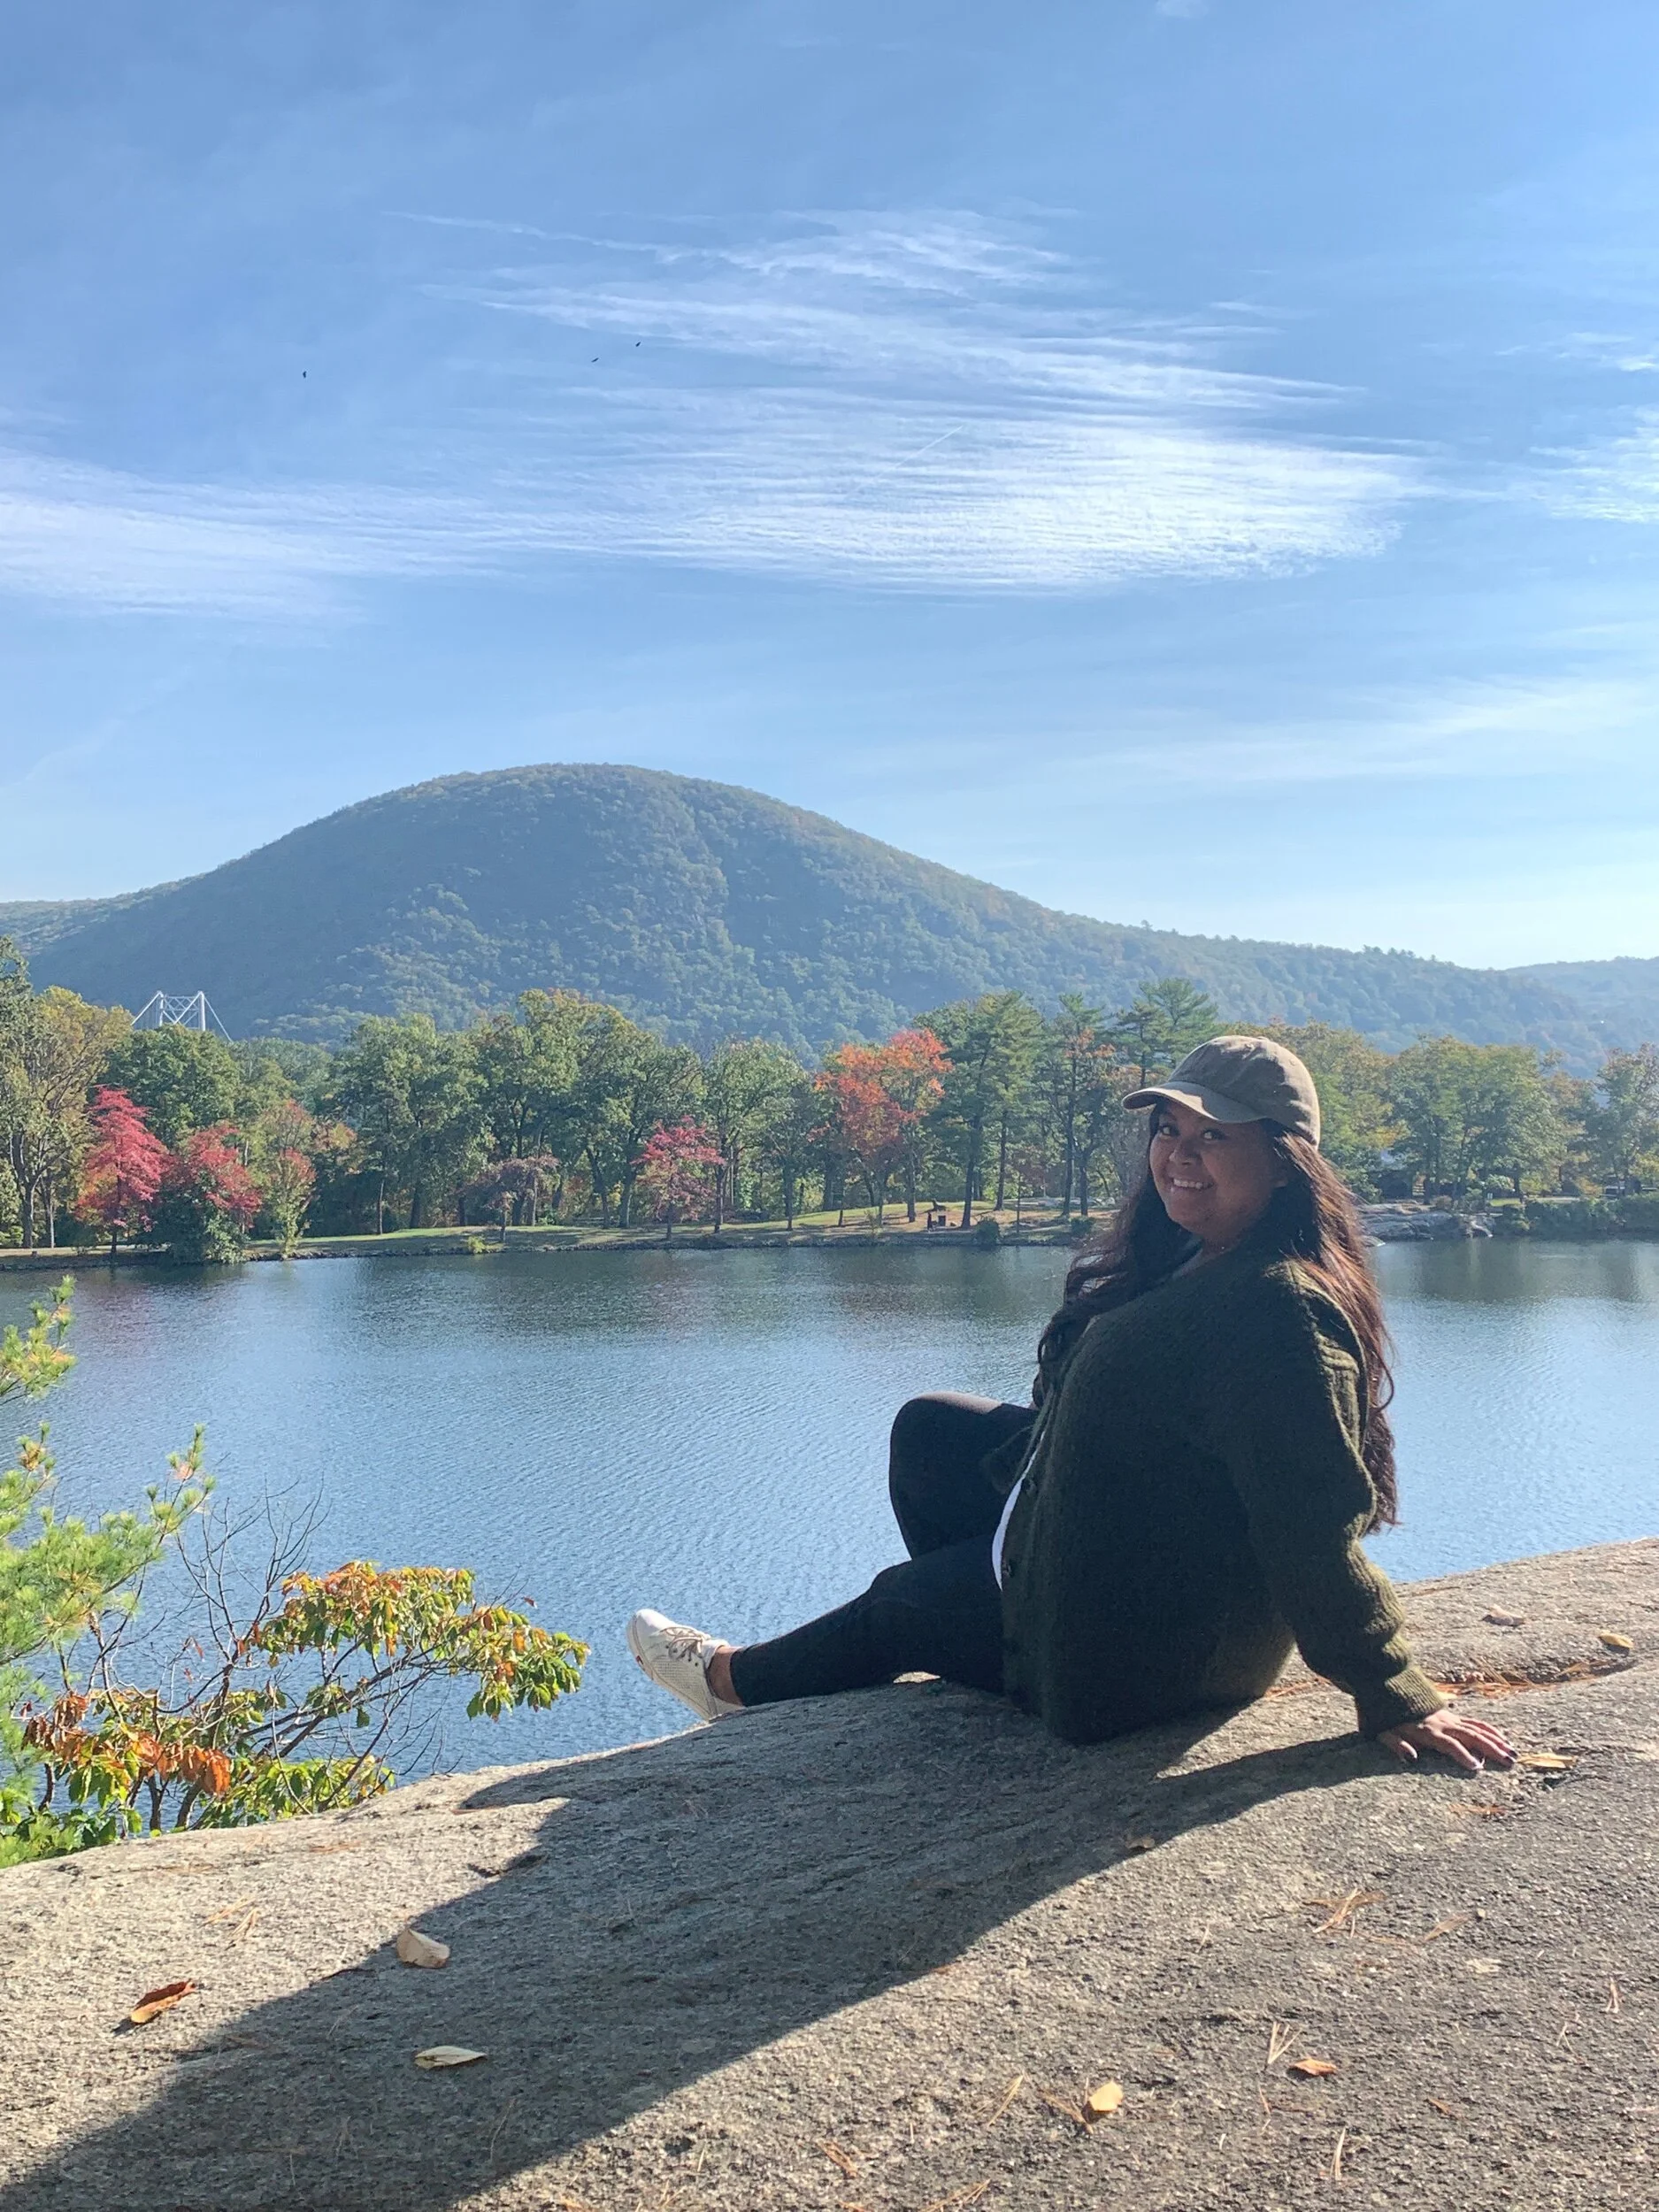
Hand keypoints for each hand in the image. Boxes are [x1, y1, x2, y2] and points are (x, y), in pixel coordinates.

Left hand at [1378, 1706, 1515, 1772]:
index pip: (1450, 1744)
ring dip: (1496, 1741)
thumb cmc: (1383, 1715)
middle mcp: (1442, 1723)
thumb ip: (1395, 1745)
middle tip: (1510, 1762)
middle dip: (1491, 1749)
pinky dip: (1490, 1730)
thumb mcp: (1382, 1731)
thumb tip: (1411, 1758)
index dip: (1463, 1755)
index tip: (1477, 1767)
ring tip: (1513, 1753)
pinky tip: (1502, 1738)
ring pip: (1477, 1729)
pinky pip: (1475, 1722)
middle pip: (1471, 1736)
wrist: (1385, 1685)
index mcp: (1427, 1730)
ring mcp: (1448, 1718)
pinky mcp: (1451, 1715)